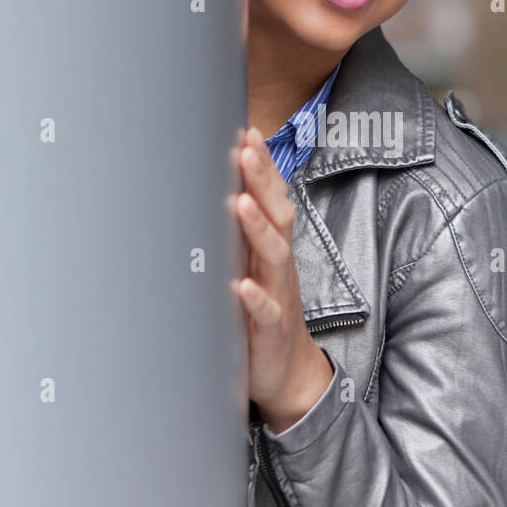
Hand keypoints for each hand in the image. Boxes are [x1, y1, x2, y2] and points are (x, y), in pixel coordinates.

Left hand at [231, 126, 333, 433]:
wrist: (288, 373)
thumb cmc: (263, 314)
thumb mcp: (254, 267)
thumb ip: (241, 234)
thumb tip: (217, 191)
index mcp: (272, 249)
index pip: (272, 199)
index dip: (263, 167)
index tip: (247, 133)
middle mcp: (278, 267)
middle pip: (278, 216)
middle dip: (262, 181)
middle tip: (245, 150)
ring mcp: (278, 297)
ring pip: (274, 257)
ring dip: (258, 228)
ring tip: (240, 202)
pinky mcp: (270, 331)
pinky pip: (265, 313)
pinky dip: (255, 298)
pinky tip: (240, 286)